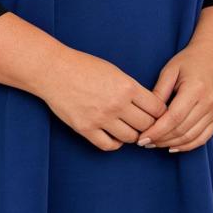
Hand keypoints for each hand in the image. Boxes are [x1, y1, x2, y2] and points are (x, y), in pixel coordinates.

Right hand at [41, 49, 167, 152]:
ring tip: (128, 129)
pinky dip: (115, 143)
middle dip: (149, 125)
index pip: (157, 109)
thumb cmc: (83, 66)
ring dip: (133, 135)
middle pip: (147, 125)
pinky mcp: (86, 128)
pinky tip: (113, 135)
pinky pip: (109, 145)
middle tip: (144, 124)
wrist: (53, 70)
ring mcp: (101, 118)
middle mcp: (117, 104)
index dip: (160, 113)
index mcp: (127, 86)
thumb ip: (131, 89)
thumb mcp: (114, 71)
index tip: (156, 114)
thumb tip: (148, 107)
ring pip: (131, 137)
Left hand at [136, 44, 212, 151]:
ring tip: (155, 144)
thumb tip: (147, 113)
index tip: (142, 137)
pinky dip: (188, 145)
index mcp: (195, 89)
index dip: (157, 131)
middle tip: (144, 142)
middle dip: (161, 139)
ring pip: (192, 137)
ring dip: (172, 144)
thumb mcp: (170, 70)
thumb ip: (159, 92)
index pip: (173, 118)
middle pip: (182, 130)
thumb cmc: (191, 60)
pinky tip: (173, 146)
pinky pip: (203, 137)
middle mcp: (208, 103)